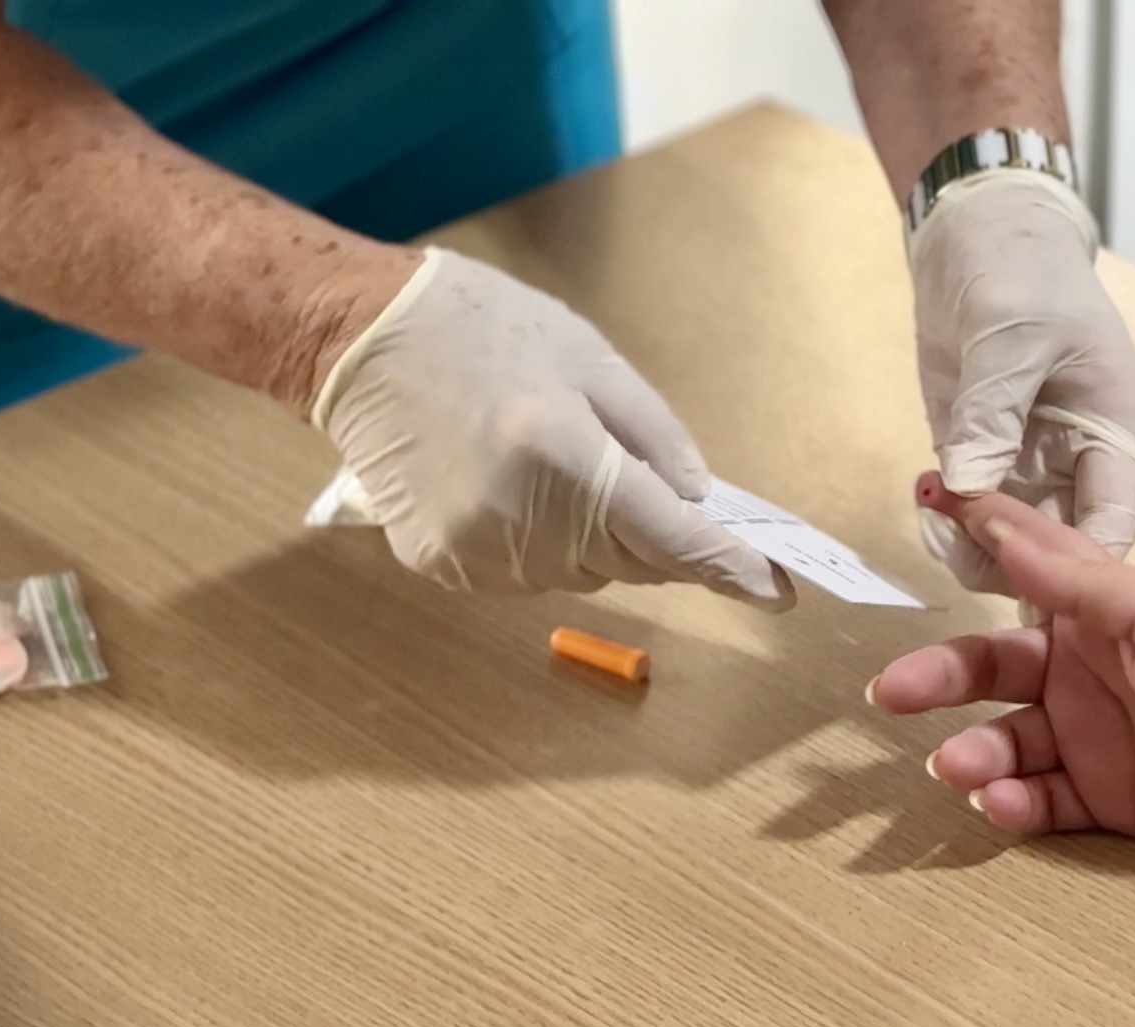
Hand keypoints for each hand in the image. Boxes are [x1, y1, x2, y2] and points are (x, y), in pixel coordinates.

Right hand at [311, 248, 793, 606]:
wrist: (359, 338)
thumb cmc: (482, 330)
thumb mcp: (589, 357)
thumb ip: (654, 435)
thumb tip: (699, 503)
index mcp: (564, 453)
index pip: (669, 536)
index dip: (728, 567)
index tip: (775, 589)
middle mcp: (519, 516)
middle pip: (628, 565)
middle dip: (650, 537)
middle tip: (635, 483)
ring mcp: (473, 549)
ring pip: (576, 577)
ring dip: (590, 541)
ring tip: (548, 465)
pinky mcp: (437, 564)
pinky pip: (521, 577)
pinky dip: (536, 546)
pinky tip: (506, 487)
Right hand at [869, 485, 1134, 859]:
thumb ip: (1078, 579)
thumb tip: (998, 519)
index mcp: (1104, 612)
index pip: (1025, 567)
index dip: (976, 536)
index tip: (923, 498)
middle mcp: (1089, 672)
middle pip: (991, 671)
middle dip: (938, 680)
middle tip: (891, 695)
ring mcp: (1098, 740)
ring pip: (1008, 744)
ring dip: (974, 753)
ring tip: (961, 770)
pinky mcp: (1111, 802)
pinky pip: (1044, 803)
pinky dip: (1014, 805)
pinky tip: (1003, 806)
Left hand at [908, 170, 1134, 596]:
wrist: (976, 231)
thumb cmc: (1020, 267)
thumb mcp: (1012, 332)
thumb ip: (993, 411)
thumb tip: (971, 488)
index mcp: (1110, 426)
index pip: (1116, 515)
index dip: (1088, 560)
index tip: (1041, 584)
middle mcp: (1074, 455)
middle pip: (1062, 544)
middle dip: (1015, 561)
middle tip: (961, 542)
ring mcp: (1023, 458)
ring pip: (1011, 538)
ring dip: (972, 545)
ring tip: (934, 513)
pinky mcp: (977, 451)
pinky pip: (969, 510)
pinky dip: (947, 519)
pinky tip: (924, 496)